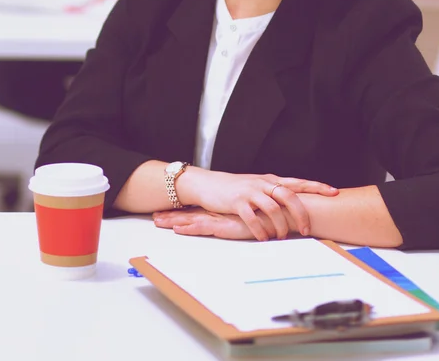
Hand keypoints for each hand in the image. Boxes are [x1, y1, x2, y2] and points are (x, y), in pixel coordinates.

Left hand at [153, 208, 273, 239]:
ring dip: (175, 220)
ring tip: (158, 221)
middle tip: (155, 216)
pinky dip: (190, 228)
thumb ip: (246, 217)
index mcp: (225, 210)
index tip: (168, 210)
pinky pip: (205, 227)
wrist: (283, 210)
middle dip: (172, 215)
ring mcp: (223, 218)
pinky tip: (178, 229)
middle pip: (191, 213)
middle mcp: (220, 213)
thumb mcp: (254, 216)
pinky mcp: (228, 226)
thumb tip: (243, 218)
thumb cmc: (272, 213)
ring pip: (193, 219)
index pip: (200, 210)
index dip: (183, 210)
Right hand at [178, 170, 337, 240]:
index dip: (316, 187)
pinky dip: (260, 230)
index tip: (333, 192)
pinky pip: (253, 218)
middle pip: (289, 196)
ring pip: (273, 208)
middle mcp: (263, 184)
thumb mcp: (257, 186)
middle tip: (306, 230)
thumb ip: (274, 192)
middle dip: (301, 214)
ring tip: (281, 237)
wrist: (208, 184)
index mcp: (270, 180)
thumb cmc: (234, 188)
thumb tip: (294, 204)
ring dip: (280, 226)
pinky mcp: (237, 202)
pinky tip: (263, 238)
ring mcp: (250, 192)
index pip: (297, 182)